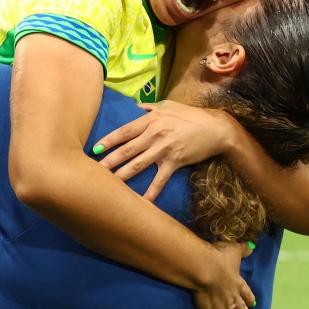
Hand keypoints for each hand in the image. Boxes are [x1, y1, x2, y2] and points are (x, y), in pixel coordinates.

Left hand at [94, 101, 236, 200]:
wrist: (216, 128)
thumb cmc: (191, 116)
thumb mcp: (169, 106)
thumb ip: (150, 108)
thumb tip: (135, 107)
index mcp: (150, 120)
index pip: (124, 131)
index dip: (108, 140)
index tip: (95, 149)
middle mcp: (154, 134)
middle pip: (126, 150)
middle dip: (108, 161)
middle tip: (92, 170)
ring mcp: (164, 149)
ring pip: (138, 165)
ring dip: (121, 176)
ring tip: (107, 185)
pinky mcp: (175, 162)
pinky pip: (159, 180)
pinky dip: (150, 192)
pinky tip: (141, 203)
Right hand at [191, 241, 255, 308]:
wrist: (205, 269)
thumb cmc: (218, 257)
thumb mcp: (234, 250)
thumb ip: (243, 250)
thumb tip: (252, 247)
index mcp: (238, 283)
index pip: (246, 293)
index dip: (250, 298)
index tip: (254, 303)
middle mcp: (233, 298)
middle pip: (241, 308)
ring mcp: (224, 308)